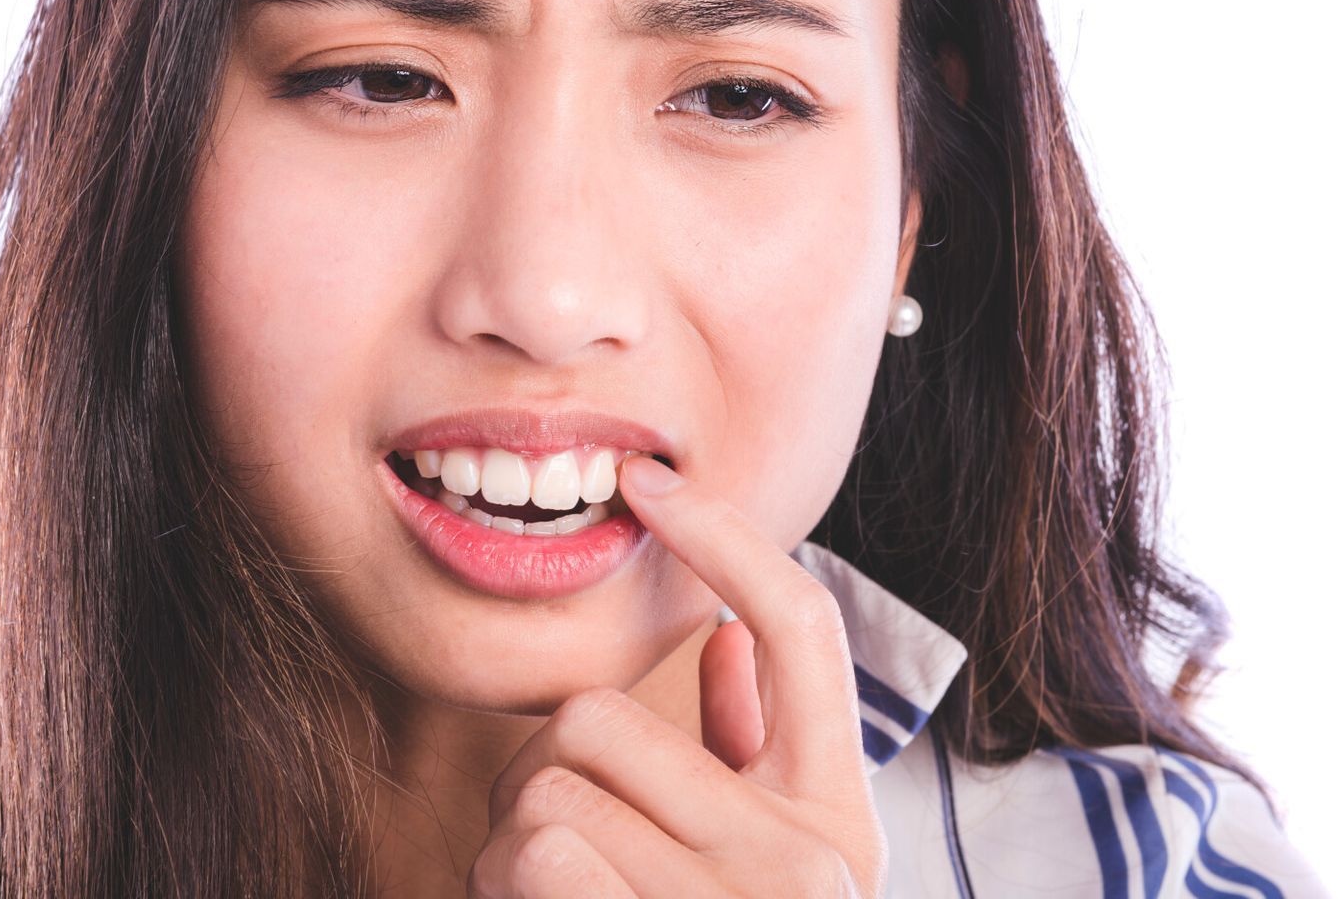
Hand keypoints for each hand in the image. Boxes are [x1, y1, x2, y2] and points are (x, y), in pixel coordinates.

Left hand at [469, 456, 886, 896]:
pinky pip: (535, 852)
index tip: (645, 480)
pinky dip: (498, 884)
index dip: (723, 536)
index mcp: (840, 821)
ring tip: (535, 889)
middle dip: (537, 770)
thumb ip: (752, 753)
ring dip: (511, 840)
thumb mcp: (764, 863)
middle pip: (601, 715)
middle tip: (531, 833)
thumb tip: (730, 637)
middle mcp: (811, 861)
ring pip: (552, 786)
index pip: (801, 625)